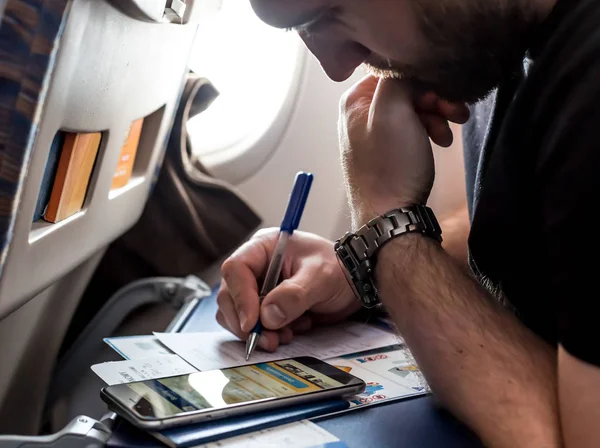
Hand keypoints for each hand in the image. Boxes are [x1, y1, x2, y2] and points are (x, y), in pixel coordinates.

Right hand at [217, 229, 359, 350]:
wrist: (355, 283)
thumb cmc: (339, 269)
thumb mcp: (321, 276)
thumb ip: (295, 294)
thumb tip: (267, 316)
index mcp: (263, 248)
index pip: (236, 269)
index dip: (239, 297)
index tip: (252, 322)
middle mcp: (256, 267)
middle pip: (230, 295)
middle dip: (246, 322)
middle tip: (268, 340)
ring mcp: (259, 289)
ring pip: (238, 315)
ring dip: (258, 331)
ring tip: (286, 335)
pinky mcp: (266, 308)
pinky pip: (254, 326)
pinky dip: (269, 334)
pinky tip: (293, 330)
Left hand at [339, 76, 468, 226]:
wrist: (391, 215)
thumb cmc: (390, 163)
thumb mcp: (392, 110)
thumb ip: (398, 78)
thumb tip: (409, 68)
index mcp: (355, 100)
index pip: (393, 70)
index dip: (422, 78)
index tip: (443, 92)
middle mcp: (360, 113)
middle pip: (405, 90)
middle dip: (434, 100)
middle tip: (456, 114)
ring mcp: (374, 133)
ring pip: (413, 109)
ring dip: (437, 116)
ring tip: (449, 134)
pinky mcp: (389, 151)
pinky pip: (412, 129)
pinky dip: (429, 132)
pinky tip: (440, 143)